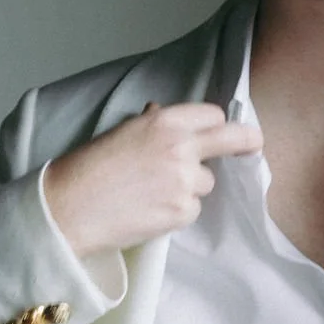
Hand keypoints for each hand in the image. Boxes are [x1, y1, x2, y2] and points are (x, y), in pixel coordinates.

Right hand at [42, 102, 261, 257]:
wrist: (68, 207)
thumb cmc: (86, 168)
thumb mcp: (121, 133)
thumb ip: (150, 123)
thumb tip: (160, 111)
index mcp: (164, 121)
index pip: (212, 115)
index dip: (213, 125)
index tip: (220, 132)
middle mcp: (181, 146)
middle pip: (231, 139)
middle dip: (247, 141)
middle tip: (254, 145)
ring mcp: (184, 180)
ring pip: (206, 183)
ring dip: (189, 188)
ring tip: (153, 193)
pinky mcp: (182, 211)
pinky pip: (192, 209)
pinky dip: (177, 212)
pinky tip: (149, 211)